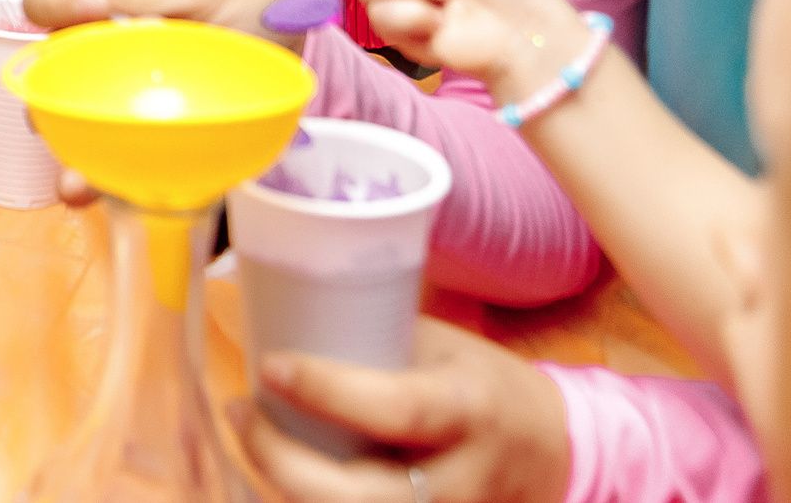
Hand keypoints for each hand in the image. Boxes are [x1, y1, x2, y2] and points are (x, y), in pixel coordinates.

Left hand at [231, 319, 569, 502]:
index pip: (394, 409)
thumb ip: (372, 341)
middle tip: (241, 408)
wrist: (549, 452)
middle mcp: (455, 478)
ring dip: (279, 483)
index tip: (269, 365)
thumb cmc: (480, 384)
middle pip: (353, 495)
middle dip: (278, 458)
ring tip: (251, 431)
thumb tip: (280, 307)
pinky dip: (301, 497)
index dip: (325, 391)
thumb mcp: (441, 348)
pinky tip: (280, 467)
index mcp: (467, 410)